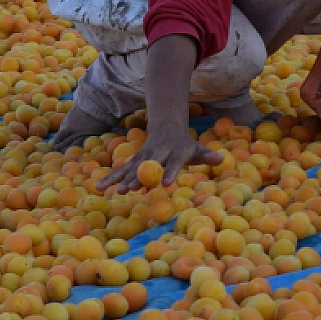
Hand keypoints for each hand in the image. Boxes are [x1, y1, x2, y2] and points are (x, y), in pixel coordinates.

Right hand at [99, 123, 222, 191]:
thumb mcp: (197, 148)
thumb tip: (221, 159)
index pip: (173, 162)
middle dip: (140, 177)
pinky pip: (122, 170)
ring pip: (132, 167)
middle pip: (148, 166)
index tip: (166, 183)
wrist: (167, 128)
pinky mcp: (134, 161)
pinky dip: (111, 177)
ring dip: (122, 178)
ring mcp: (144, 156)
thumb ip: (207, 156)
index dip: (170, 172)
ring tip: (114, 191)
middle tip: (132, 188)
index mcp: (175, 151)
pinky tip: (99, 187)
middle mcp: (157, 153)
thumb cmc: (185, 145)